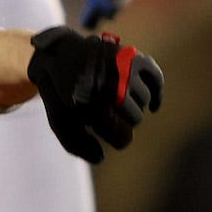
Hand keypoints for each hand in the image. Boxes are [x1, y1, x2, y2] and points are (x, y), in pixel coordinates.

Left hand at [27, 26, 162, 163]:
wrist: (54, 52)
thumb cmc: (59, 91)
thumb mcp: (58, 119)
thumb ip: (75, 144)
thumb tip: (100, 159)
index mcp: (91, 103)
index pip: (123, 136)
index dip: (115, 137)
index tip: (105, 130)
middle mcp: (111, 86)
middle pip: (136, 118)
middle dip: (122, 118)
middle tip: (108, 111)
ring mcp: (124, 69)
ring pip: (144, 98)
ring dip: (133, 103)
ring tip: (116, 99)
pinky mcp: (132, 55)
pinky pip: (156, 78)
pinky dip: (157, 91)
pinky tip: (152, 105)